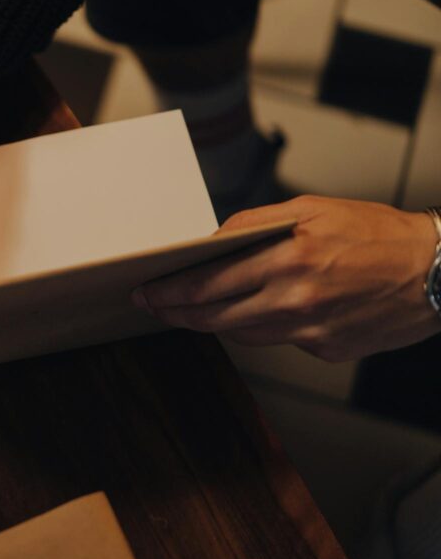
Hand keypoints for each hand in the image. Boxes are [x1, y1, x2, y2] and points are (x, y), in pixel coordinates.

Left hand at [132, 195, 440, 360]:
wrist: (438, 271)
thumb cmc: (376, 233)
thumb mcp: (311, 209)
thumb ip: (255, 225)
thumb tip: (213, 242)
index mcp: (289, 259)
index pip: (207, 283)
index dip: (169, 292)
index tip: (146, 292)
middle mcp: (296, 300)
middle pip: (213, 317)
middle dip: (175, 312)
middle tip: (152, 306)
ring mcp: (310, 330)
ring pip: (241, 333)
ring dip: (214, 321)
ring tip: (194, 308)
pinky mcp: (325, 349)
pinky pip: (278, 340)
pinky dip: (263, 325)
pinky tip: (263, 309)